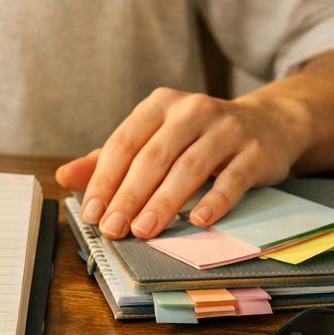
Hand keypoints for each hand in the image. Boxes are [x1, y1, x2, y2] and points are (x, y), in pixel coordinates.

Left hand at [54, 87, 308, 239]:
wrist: (269, 123)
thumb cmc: (198, 136)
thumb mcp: (155, 138)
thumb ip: (110, 159)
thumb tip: (64, 177)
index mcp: (160, 104)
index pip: (125, 142)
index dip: (105, 178)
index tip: (91, 211)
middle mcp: (192, 110)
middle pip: (154, 156)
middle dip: (130, 195)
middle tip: (113, 228)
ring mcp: (227, 129)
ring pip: (189, 168)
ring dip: (164, 202)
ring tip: (144, 230)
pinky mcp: (255, 151)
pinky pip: (232, 179)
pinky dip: (214, 200)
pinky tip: (197, 221)